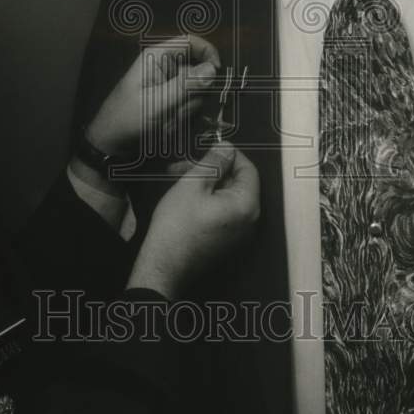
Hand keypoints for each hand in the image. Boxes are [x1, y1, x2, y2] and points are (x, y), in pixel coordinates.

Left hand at [85, 34, 219, 157]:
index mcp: (157, 57)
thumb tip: (212, 69)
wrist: (110, 144)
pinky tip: (166, 125)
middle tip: (176, 110)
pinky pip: (189, 106)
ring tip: (165, 120)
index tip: (216, 75)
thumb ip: (185, 85)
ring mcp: (169, 85)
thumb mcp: (157, 103)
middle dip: (192, 94)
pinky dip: (182, 116)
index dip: (208, 54)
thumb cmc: (127, 119)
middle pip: (198, 71)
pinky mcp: (171, 101)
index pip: (191, 42)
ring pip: (196, 92)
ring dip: (185, 109)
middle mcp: (165, 67)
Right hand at [126, 143, 259, 299]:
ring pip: (226, 195)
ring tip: (177, 176)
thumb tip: (226, 147)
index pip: (248, 169)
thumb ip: (213, 162)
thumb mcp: (193, 184)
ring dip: (204, 182)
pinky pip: (221, 211)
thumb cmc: (177, 226)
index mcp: (247, 205)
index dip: (229, 155)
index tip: (209, 148)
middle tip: (184, 164)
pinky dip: (206, 198)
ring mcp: (238, 233)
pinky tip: (183, 194)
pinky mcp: (225, 239)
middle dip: (211, 169)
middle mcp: (249, 221)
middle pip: (236, 182)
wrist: (163, 266)